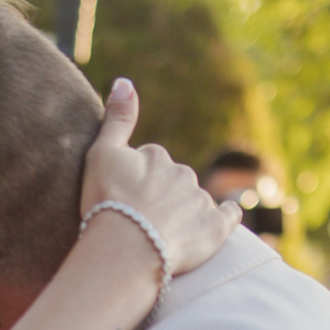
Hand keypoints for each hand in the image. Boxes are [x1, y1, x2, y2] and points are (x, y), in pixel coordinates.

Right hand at [78, 78, 240, 279]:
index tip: (124, 197)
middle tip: (140, 219)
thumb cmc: (108, 202)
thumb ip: (117, 119)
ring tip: (160, 235)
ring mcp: (201, 201)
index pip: (149, 163)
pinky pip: (228, 216)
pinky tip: (215, 223)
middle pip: (172, 182)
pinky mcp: (216, 228)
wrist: (127, 249)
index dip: (135, 180)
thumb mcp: (101, 154)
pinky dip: (225, 217)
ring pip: (194, 201)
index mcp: (157, 156)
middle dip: (160, 196)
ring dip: (182, 212)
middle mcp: (183, 173)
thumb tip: (125, 80)